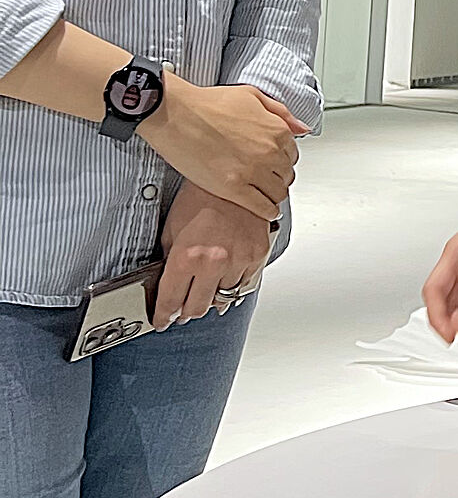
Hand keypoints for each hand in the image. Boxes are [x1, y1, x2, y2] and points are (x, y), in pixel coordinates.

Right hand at [141, 79, 305, 220]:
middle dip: (278, 177)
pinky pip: (262, 208)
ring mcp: (252, 172)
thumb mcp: (253, 96)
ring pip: (277, 193)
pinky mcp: (233, 189)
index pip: (292, 154)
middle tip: (267, 178)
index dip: (282, 159)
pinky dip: (267, 212)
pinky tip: (264, 211)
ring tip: (263, 193)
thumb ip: (281, 113)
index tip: (275, 162)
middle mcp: (269, 152)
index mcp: (277, 130)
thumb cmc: (208, 103)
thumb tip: (303, 129)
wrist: (176, 115)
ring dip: (273, 194)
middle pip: (286, 175)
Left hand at [157, 186, 271, 325]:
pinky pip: (244, 284)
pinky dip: (233, 285)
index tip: (161, 321)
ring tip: (204, 289)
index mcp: (187, 255)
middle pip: (197, 308)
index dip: (162, 316)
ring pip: (222, 299)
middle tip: (180, 311)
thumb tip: (166, 282)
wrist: (235, 176)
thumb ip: (169, 258)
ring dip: (210, 297)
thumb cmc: (202, 195)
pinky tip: (225, 277)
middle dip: (185, 313)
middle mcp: (214, 262)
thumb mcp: (172, 226)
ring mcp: (239, 260)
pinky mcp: (257, 255)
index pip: (170, 301)